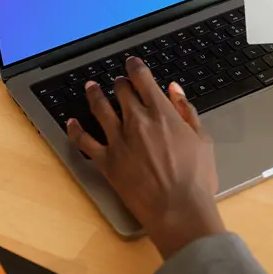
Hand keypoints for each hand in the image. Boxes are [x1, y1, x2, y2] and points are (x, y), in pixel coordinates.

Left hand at [65, 57, 224, 258]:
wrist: (179, 210)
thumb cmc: (196, 178)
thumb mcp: (202, 139)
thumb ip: (186, 110)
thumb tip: (174, 90)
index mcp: (161, 113)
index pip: (142, 79)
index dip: (135, 66)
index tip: (132, 63)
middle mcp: (136, 121)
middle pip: (121, 90)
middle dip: (119, 82)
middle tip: (119, 81)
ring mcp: (118, 140)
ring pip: (99, 108)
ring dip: (94, 94)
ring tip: (91, 87)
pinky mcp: (106, 161)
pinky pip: (84, 141)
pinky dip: (75, 129)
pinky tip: (71, 122)